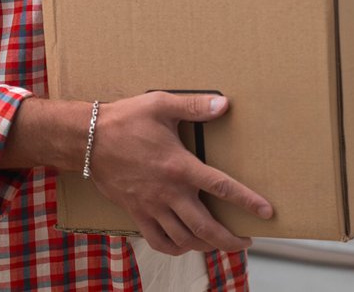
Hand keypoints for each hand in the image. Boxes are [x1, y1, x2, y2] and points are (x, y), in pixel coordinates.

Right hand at [90, 91, 272, 256]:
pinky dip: (175, 248)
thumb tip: (224, 104)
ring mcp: (152, 206)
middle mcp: (169, 192)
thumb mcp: (162, 104)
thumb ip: (195, 106)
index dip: (247, 201)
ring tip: (220, 244)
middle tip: (245, 242)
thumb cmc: (126, 119)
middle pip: (206, 227)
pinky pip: (158, 241)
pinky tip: (185, 244)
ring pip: (184, 239)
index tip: (266, 213)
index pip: (221, 187)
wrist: (87, 140)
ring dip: (206, 246)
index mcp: (180, 166)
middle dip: (229, 240)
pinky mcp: (137, 212)